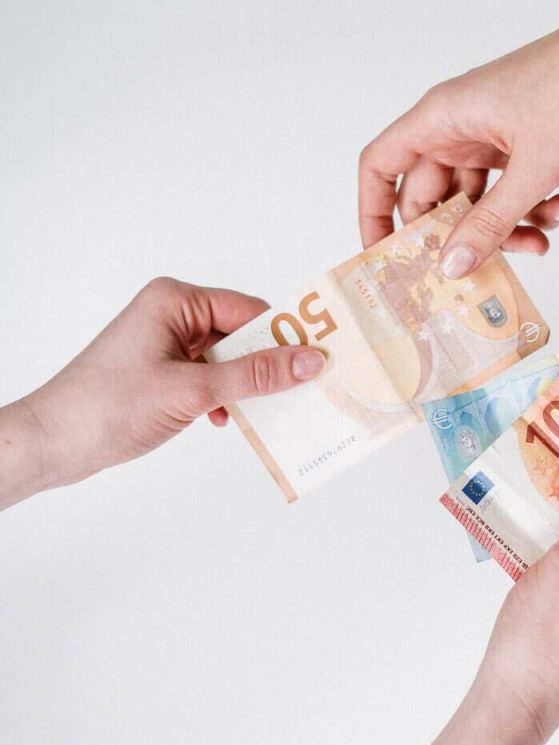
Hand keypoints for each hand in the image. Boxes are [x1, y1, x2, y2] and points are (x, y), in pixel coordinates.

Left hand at [2, 277, 324, 505]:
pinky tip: (224, 420)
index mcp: (176, 301)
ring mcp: (168, 344)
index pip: (251, 311)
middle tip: (304, 388)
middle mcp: (173, 315)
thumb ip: (255, 375)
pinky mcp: (164, 372)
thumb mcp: (192, 390)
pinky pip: (213, 377)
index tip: (320, 359)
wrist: (52, 443)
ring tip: (264, 410)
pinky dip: (225, 397)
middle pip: (244, 334)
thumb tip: (309, 360)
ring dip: (247, 386)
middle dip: (268, 364)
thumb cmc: (107, 407)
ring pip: (230, 359)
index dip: (286, 336)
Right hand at [359, 9, 558, 277]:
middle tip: (478, 269)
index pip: (381, 167)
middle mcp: (457, 126)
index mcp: (441, 119)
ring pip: (478, 200)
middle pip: (433, 195)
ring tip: (540, 241)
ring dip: (507, 227)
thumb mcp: (532, 170)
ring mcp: (489, 134)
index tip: (385, 256)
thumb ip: (490, 223)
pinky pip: (510, 189)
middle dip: (459, 235)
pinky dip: (532, 207)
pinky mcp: (520, 142)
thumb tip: (451, 265)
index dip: (374, 213)